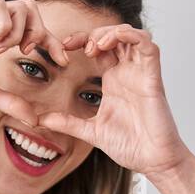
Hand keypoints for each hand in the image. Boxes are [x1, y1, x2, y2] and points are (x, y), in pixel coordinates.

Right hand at [0, 0, 71, 126]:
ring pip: (16, 6)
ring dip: (19, 29)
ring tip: (6, 51)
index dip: (52, 42)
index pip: (34, 29)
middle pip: (30, 9)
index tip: (63, 61)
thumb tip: (35, 120)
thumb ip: (11, 102)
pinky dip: (3, 24)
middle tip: (31, 51)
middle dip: (39, 30)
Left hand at [38, 24, 189, 177]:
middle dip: (93, 33)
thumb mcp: (90, 132)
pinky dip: (132, 36)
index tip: (63, 46)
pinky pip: (148, 47)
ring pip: (132, 35)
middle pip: (113, 36)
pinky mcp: (152, 78)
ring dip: (112, 32)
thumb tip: (41, 121)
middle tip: (75, 45)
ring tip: (94, 45)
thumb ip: (68, 123)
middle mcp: (128, 73)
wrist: (152, 161)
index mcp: (114, 81)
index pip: (99, 49)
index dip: (81, 40)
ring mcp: (141, 74)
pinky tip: (112, 42)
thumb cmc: (130, 146)